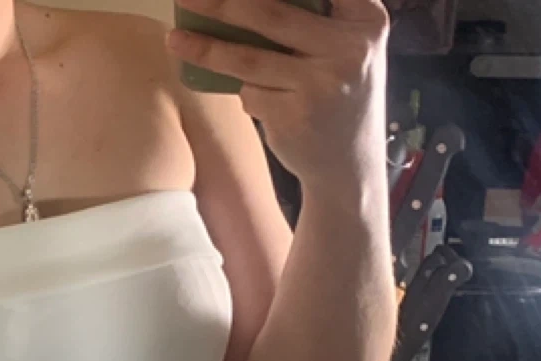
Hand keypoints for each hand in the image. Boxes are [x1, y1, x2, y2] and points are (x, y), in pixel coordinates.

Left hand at [167, 0, 390, 192]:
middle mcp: (350, 48)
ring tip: (175, 40)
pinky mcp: (295, 118)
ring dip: (207, 49)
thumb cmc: (338, 91)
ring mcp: (322, 85)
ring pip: (249, 58)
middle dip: (222, 4)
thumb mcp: (343, 46)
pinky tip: (263, 101)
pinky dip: (247, 93)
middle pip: (271, 13)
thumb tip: (232, 4)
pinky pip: (252, 94)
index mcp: (365, 18)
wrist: (349, 164)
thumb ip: (310, 20)